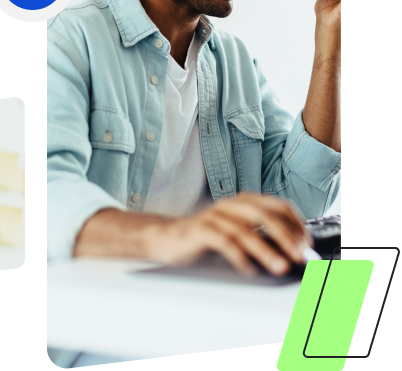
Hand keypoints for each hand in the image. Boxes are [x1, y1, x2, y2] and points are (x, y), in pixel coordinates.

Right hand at [152, 191, 314, 276]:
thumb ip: (260, 236)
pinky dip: (239, 257)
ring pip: (244, 230)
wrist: (167, 238)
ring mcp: (214, 216)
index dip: (295, 223)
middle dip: (285, 236)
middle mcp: (230, 204)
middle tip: (298, 255)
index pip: (277, 205)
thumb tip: (291, 253)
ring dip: (266, 250)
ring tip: (279, 266)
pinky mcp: (199, 229)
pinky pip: (223, 242)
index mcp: (243, 201)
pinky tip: (249, 270)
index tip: (306, 244)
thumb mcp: (237, 232)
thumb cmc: (206, 237)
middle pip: (264, 215)